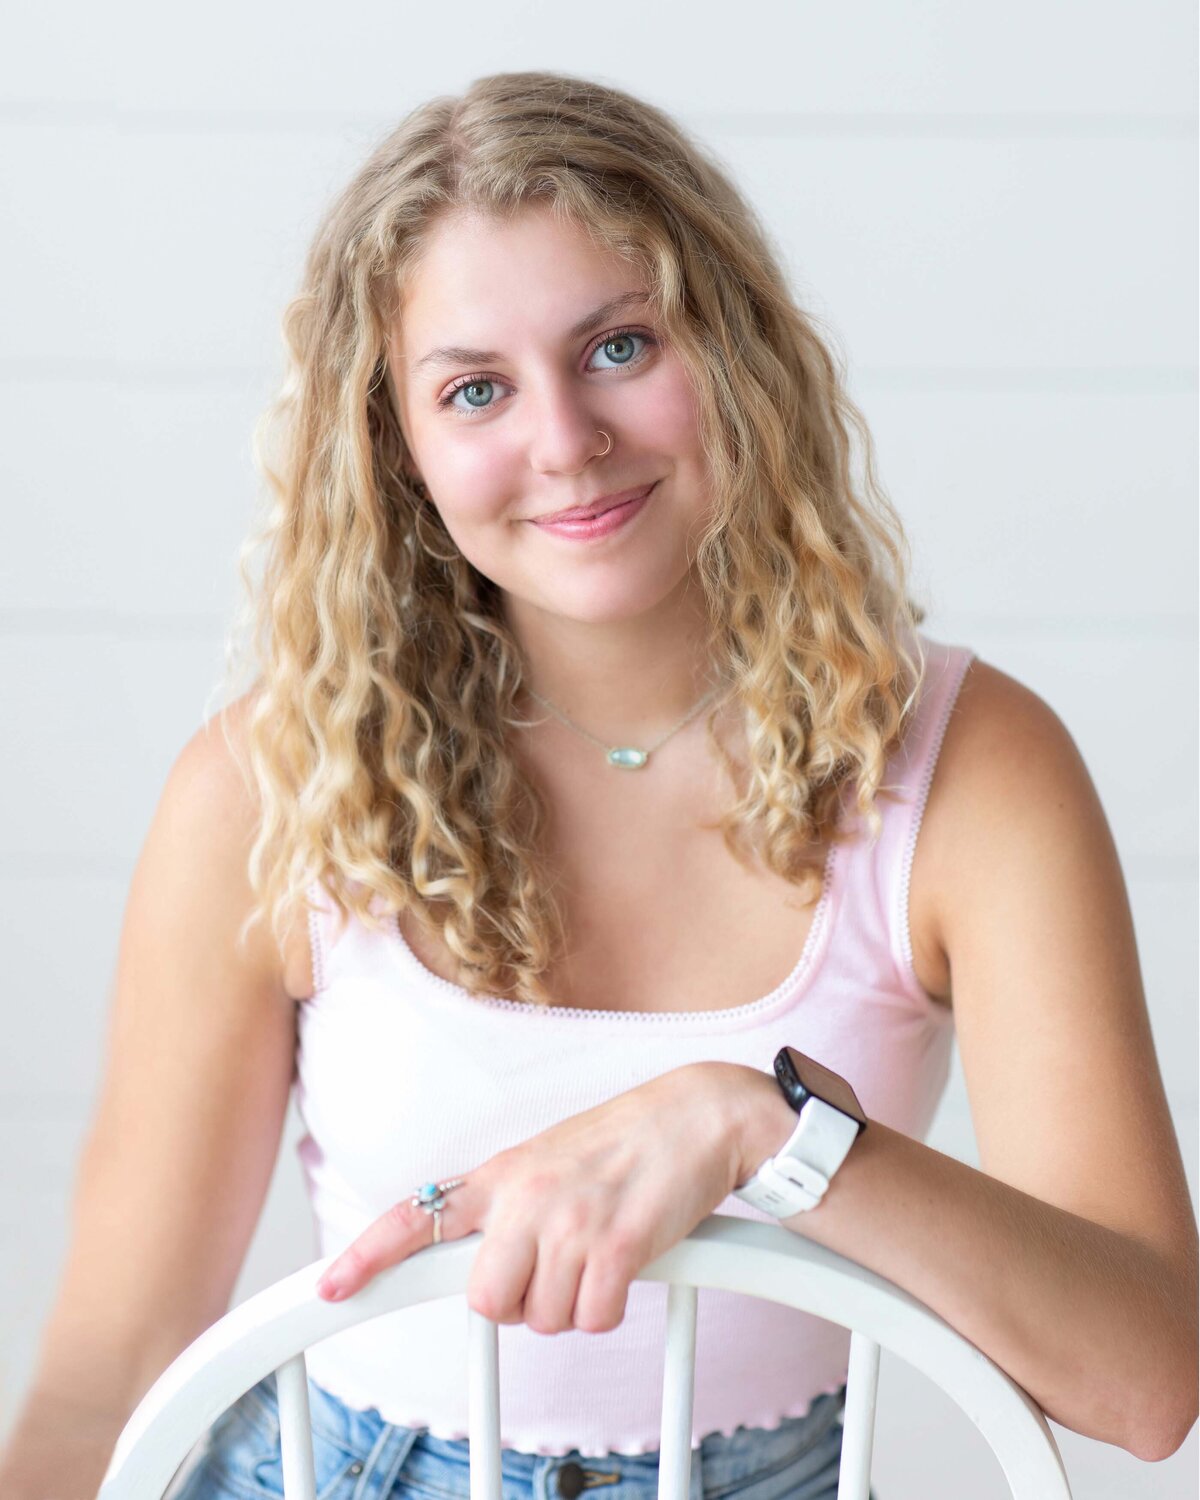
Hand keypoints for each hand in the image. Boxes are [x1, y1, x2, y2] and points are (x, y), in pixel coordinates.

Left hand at [315, 1061, 769, 1333]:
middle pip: (484, 1302)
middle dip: (518, 1305)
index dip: (369, 1255)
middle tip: (554, 1273)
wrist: (698, 1113)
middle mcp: (526, 1198)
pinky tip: (627, 1265)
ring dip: (573, 1305)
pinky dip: (610, 1308)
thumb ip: (513, 1204)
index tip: (331, 1286)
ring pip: (542, 1319)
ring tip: (600, 1254)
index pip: (419, 1215)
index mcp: (503, 1174)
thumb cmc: (627, 1138)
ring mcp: (570, 1221)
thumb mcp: (550, 1157)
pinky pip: (593, 1319)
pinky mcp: (617, 1244)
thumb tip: (491, 1265)